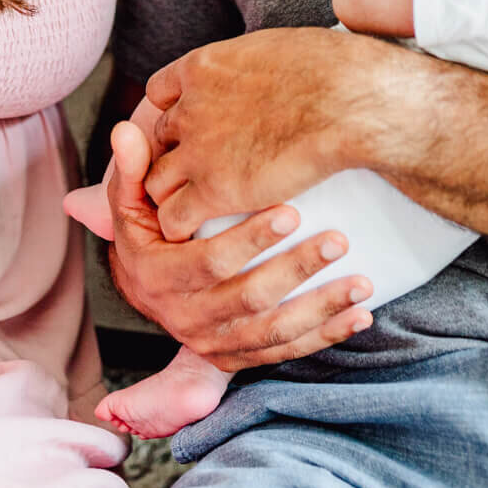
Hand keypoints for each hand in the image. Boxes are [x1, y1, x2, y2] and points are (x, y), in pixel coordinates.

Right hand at [104, 103, 374, 371]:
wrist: (143, 291)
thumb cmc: (146, 233)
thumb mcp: (129, 203)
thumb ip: (132, 170)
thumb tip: (126, 130)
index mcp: (159, 279)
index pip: (210, 262)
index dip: (250, 240)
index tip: (291, 212)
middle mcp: (186, 317)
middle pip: (250, 298)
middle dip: (297, 269)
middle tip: (338, 240)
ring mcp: (214, 342)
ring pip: (274, 331)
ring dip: (322, 308)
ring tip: (361, 282)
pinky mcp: (237, 357)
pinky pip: (286, 351)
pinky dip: (325, 335)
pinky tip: (359, 317)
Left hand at [140, 27, 412, 241]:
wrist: (346, 102)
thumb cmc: (330, 69)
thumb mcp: (274, 47)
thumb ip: (251, 62)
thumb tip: (267, 64)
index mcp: (201, 68)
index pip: (159, 92)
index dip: (175, 112)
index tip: (195, 128)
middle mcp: (189, 108)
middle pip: (158, 140)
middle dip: (175, 156)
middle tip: (198, 173)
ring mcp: (197, 151)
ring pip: (157, 183)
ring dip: (173, 195)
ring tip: (195, 209)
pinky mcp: (214, 190)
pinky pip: (174, 218)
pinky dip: (181, 228)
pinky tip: (201, 233)